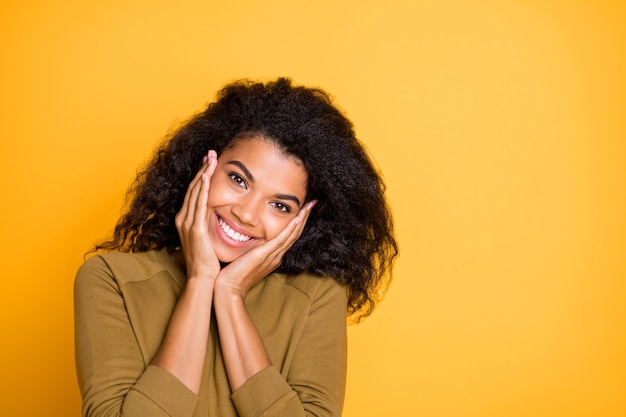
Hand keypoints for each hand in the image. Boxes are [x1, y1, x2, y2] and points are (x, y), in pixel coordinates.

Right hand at [175, 150, 219, 279]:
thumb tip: (216, 215)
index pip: (194, 193)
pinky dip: (202, 189)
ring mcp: (187, 223)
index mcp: (186, 220)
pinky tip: (207, 177)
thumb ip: (208, 224)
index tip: (209, 162)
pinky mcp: (194, 228)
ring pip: (196, 192)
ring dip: (203, 174)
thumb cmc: (207, 260)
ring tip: (210, 158)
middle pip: (193, 188)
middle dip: (202, 169)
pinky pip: (198, 204)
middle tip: (211, 153)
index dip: (201, 176)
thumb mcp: (206, 237)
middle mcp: (183, 218)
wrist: (202, 278)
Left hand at [214, 200, 316, 298]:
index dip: (297, 222)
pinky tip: (297, 218)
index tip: (303, 209)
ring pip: (292, 235)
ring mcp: (273, 256)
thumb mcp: (247, 257)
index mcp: (273, 256)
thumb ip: (253, 248)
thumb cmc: (234, 275)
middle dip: (304, 217)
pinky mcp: (265, 255)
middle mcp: (277, 256)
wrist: (229, 289)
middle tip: (312, 202)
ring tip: (309, 206)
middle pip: (295, 233)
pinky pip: (281, 240)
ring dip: (301, 219)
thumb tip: (253, 237)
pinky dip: (290, 228)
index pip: (289, 236)